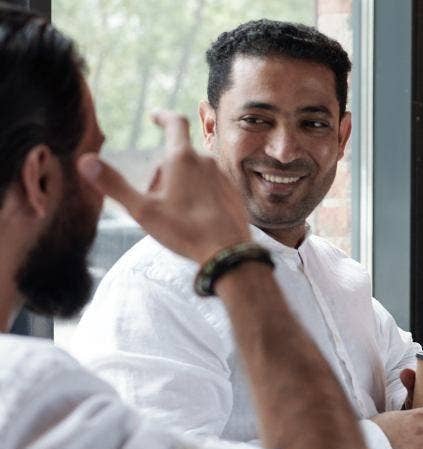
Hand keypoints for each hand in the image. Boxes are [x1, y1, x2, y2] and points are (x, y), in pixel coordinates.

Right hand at [77, 111, 249, 264]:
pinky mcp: (232, 193)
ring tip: (174, 214)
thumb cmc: (184, 231)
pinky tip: (194, 219)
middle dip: (162, 173)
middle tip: (154, 202)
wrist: (227, 253)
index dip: (163, 116)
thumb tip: (84, 161)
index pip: (175, 122)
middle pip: (178, 157)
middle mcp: (206, 161)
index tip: (155, 116)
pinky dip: (198, 195)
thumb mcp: (142, 210)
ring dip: (180, 185)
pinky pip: (209, 186)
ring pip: (194, 173)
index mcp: (182, 158)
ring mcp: (222, 177)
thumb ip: (113, 184)